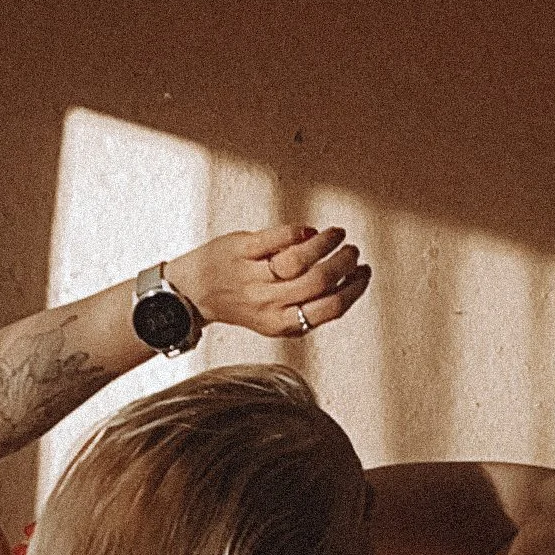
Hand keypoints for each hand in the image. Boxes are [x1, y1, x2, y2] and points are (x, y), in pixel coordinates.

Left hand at [166, 225, 370, 338]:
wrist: (191, 292)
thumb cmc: (239, 301)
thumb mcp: (273, 317)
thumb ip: (305, 305)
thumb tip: (346, 280)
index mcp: (281, 324)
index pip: (330, 308)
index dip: (354, 289)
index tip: (364, 273)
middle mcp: (267, 303)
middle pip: (320, 281)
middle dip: (344, 263)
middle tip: (353, 252)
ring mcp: (252, 276)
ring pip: (300, 259)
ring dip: (327, 243)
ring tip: (337, 235)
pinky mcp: (240, 250)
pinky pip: (278, 238)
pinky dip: (300, 232)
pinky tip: (309, 231)